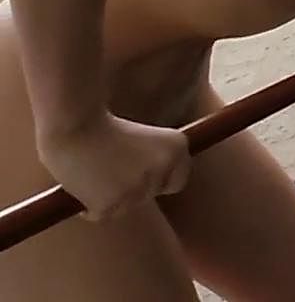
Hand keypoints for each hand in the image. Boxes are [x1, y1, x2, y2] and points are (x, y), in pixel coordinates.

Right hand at [38, 113, 190, 221]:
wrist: (71, 123)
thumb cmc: (98, 126)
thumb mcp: (142, 138)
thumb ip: (153, 163)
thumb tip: (152, 188)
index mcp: (177, 146)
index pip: (177, 181)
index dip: (156, 180)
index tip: (138, 174)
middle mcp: (164, 168)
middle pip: (149, 194)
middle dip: (131, 187)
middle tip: (108, 167)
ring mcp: (140, 188)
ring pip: (126, 206)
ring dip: (111, 197)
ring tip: (94, 172)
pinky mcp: (112, 204)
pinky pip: (102, 214)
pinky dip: (89, 207)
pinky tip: (81, 187)